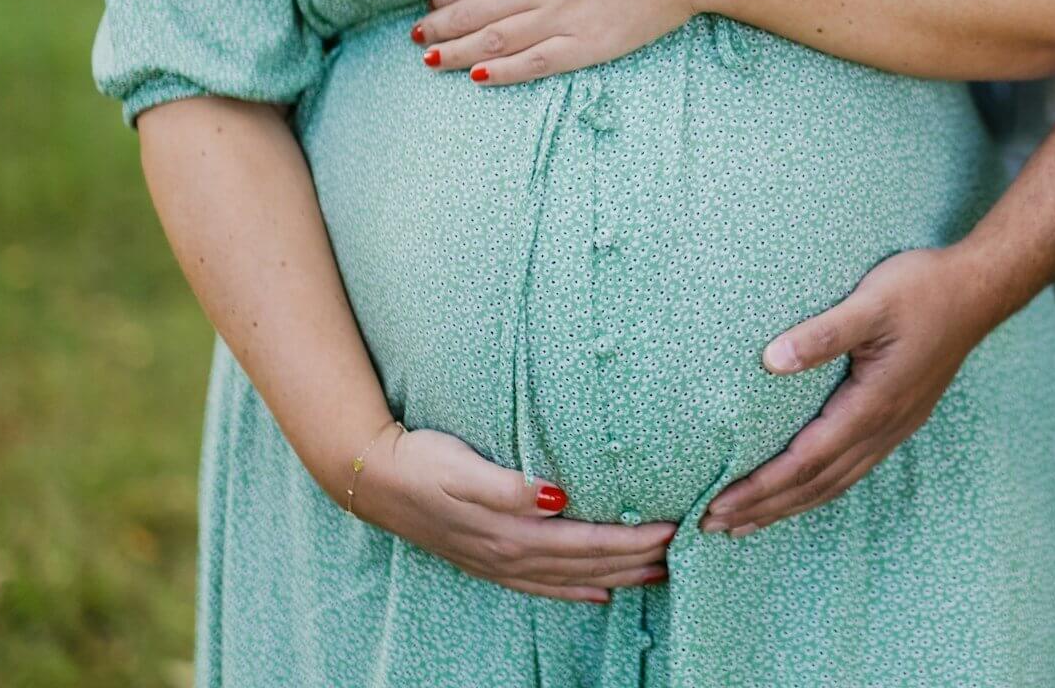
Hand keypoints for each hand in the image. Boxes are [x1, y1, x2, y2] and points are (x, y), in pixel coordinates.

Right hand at [352, 425, 676, 602]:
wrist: (370, 478)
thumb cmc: (422, 460)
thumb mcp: (463, 466)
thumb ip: (508, 486)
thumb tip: (557, 497)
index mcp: (512, 532)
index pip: (589, 543)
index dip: (634, 540)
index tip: (674, 527)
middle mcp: (510, 555)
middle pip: (589, 566)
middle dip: (639, 560)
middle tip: (684, 549)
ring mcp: (498, 563)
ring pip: (572, 579)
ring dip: (618, 577)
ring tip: (658, 572)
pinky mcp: (487, 561)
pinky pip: (542, 587)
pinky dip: (576, 592)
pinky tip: (599, 594)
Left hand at [416, 0, 734, 84]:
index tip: (432, 5)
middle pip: (475, 12)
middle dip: (441, 26)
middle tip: (418, 37)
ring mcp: (561, 18)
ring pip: (495, 40)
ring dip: (458, 51)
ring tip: (432, 59)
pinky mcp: (587, 45)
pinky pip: (535, 62)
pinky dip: (503, 71)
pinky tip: (478, 76)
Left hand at [699, 245, 1008, 535]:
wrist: (980, 290)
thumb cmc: (924, 289)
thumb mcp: (871, 302)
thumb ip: (822, 334)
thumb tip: (770, 361)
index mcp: (873, 403)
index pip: (806, 460)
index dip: (761, 486)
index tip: (718, 503)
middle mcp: (885, 426)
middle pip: (816, 483)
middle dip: (765, 507)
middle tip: (713, 526)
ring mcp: (896, 426)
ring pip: (836, 482)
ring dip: (790, 505)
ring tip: (748, 523)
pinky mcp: (900, 418)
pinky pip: (852, 468)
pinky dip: (819, 488)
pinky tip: (803, 491)